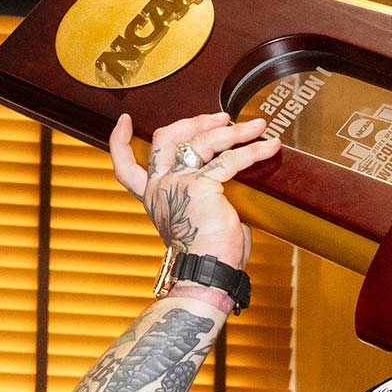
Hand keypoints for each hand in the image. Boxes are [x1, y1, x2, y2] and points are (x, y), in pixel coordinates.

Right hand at [108, 111, 278, 269]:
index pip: (124, 166)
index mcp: (154, 196)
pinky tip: (270, 147)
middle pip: (167, 138)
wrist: (208, 274)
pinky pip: (230, 160)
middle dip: (196, 121)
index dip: (120, 141)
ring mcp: (178, 184)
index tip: (125, 121)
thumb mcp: (199, 213)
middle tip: (223, 118)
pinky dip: (253, 151)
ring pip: (202, 141)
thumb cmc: (210, 253)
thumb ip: (203, 187)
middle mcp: (161, 187)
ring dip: (233, 130)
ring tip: (257, 127)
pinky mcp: (201, 186)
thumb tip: (230, 168)